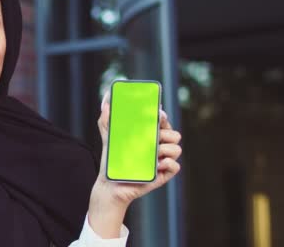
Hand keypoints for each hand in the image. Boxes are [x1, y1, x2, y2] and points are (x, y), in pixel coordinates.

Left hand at [87, 93, 181, 237]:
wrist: (109, 184)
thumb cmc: (112, 160)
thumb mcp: (108, 136)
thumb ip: (107, 118)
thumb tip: (106, 100)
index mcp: (150, 135)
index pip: (163, 122)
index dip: (163, 116)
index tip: (158, 113)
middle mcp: (159, 147)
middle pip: (174, 134)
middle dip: (166, 132)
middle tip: (153, 134)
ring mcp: (162, 161)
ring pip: (177, 148)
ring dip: (167, 148)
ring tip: (152, 151)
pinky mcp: (163, 175)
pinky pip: (175, 166)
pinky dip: (169, 163)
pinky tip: (157, 163)